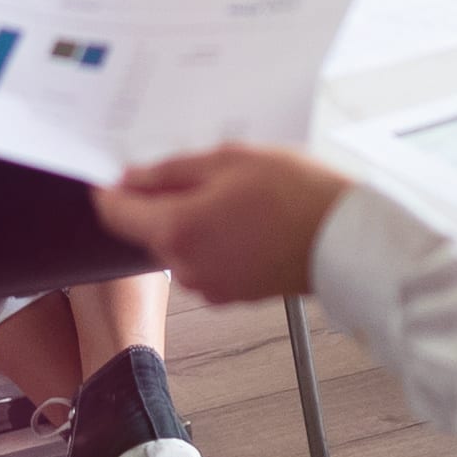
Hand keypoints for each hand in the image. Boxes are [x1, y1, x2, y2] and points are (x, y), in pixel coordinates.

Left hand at [101, 142, 351, 304]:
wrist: (346, 240)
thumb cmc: (296, 195)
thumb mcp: (229, 161)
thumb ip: (171, 171)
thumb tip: (133, 177)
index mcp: (176, 230)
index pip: (115, 213)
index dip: (110, 188)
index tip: (115, 171)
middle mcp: (186, 267)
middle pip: (150, 228)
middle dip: (164, 199)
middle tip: (202, 170)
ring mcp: (209, 286)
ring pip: (180, 244)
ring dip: (194, 218)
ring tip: (237, 193)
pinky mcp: (232, 294)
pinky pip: (207, 260)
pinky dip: (216, 239)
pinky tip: (248, 218)